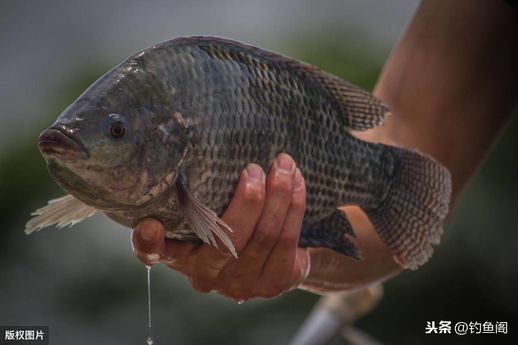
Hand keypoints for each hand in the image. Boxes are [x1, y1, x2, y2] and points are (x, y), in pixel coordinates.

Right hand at [132, 153, 309, 300]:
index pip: (156, 254)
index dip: (150, 244)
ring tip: (283, 165)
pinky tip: (296, 184)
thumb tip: (202, 148)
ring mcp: (239, 284)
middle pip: (226, 239)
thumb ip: (201, 196)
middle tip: (255, 169)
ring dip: (278, 195)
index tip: (150, 225)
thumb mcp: (209, 214)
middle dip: (247, 200)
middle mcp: (205, 275)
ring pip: (264, 236)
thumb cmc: (230, 225)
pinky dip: (294, 206)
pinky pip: (287, 240)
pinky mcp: (272, 284)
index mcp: (180, 255)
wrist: (272, 258)